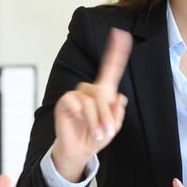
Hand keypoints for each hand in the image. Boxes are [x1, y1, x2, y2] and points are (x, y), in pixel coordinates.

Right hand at [50, 29, 131, 181]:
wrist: (80, 151)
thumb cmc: (96, 136)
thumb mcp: (113, 127)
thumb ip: (117, 113)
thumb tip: (120, 97)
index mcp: (103, 92)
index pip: (111, 68)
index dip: (117, 52)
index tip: (121, 34)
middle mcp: (89, 90)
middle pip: (102, 91)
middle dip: (106, 113)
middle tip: (108, 131)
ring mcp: (76, 95)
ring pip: (90, 100)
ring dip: (96, 119)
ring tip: (97, 133)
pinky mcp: (65, 102)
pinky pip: (76, 102)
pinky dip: (82, 115)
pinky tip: (79, 121)